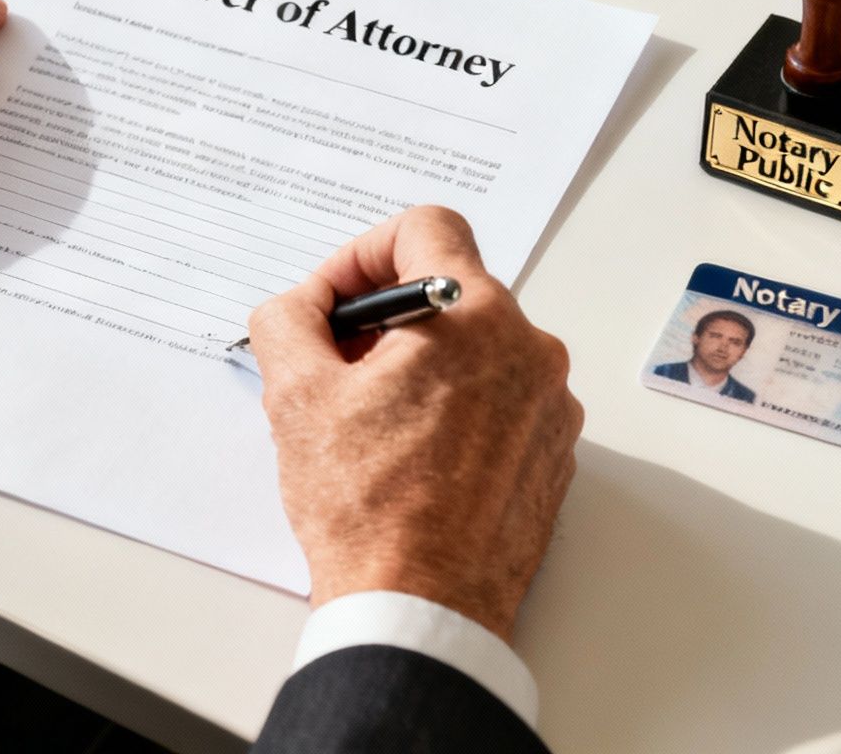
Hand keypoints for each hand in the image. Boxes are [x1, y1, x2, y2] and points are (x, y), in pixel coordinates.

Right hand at [247, 206, 581, 635]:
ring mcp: (550, 407)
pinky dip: (454, 410)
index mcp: (473, 316)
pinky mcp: (551, 456)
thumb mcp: (295, 395)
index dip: (364, 253)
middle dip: (385, 319)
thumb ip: (288, 320)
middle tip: (336, 367)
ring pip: (476, 349)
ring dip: (420, 366)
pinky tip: (409, 458)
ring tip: (369, 422)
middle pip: (450, 292)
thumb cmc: (368, 510)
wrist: (422, 611)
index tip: (335, 302)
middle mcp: (529, 350)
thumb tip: (299, 307)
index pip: (426, 227)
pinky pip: (500, 402)